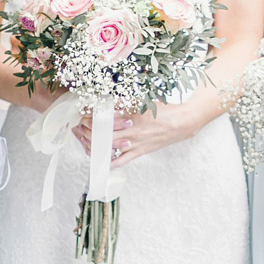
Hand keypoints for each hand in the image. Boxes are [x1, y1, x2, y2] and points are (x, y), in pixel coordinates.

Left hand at [76, 102, 197, 167]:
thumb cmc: (163, 111)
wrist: (181, 123)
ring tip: (88, 142)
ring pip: (111, 147)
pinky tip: (102, 162)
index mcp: (132, 115)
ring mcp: (135, 142)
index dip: (93, 117)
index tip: (84, 114)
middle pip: (105, 133)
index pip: (107, 117)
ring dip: (97, 145)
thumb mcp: (144, 102)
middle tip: (82, 128)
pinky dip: (111, 163)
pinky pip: (123, 160)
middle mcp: (132, 130)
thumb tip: (110, 101)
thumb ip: (126, 102)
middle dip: (91, 131)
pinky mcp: (140, 151)